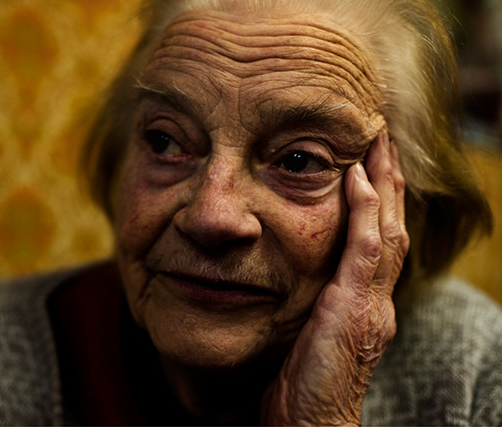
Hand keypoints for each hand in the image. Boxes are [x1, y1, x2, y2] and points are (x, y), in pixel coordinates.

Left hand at [260, 133, 409, 424]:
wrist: (311, 424)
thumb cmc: (304, 382)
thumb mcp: (311, 332)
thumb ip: (313, 300)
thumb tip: (291, 272)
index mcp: (364, 301)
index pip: (376, 237)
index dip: (376, 198)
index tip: (367, 161)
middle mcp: (376, 297)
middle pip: (389, 225)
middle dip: (387, 179)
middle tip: (379, 138)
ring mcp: (370, 302)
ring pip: (385, 229)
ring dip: (382, 184)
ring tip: (375, 144)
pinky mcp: (355, 309)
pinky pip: (366, 251)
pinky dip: (366, 213)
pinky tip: (359, 181)